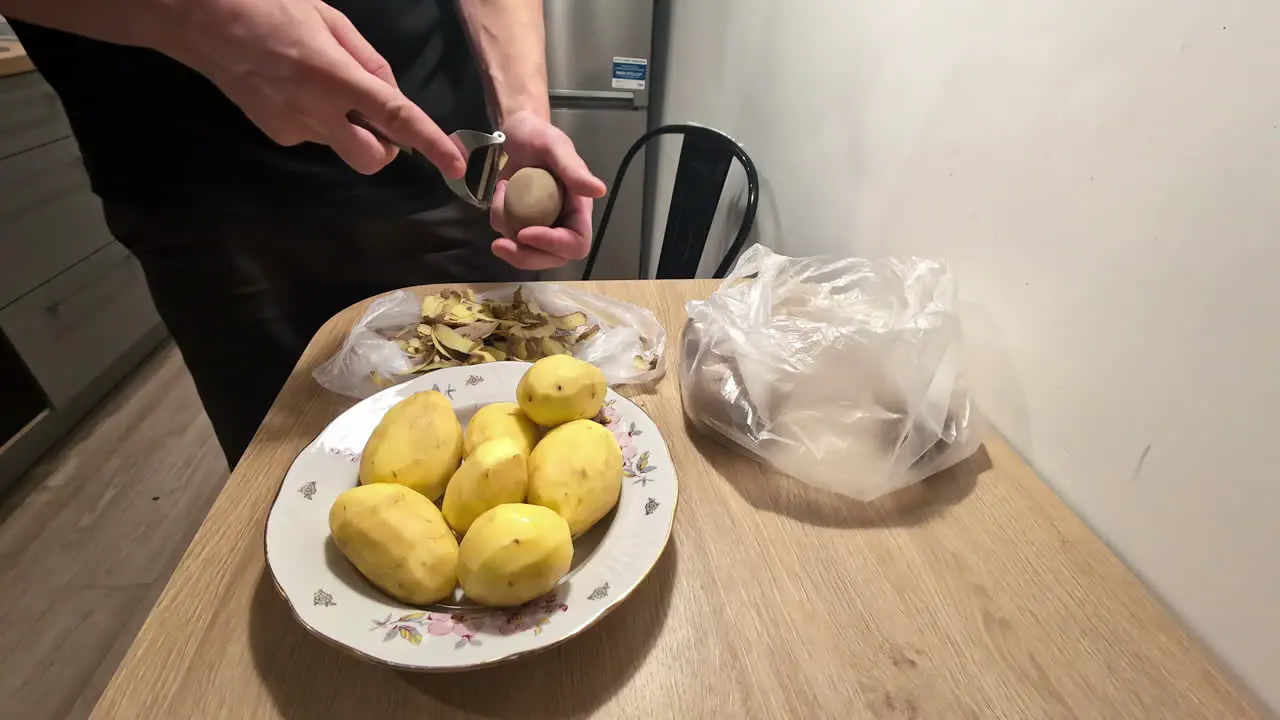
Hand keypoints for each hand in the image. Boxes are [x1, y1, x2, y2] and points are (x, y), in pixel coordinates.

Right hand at [163, 0, 465, 175]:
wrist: (200, 19)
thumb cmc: (271, 6)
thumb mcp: (330, 20)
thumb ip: (368, 61)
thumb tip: (392, 94)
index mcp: (335, 76)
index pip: (395, 118)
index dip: (430, 144)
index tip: (455, 165)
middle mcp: (316, 111)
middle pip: (373, 159)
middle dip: (386, 148)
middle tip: (376, 118)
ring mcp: (293, 128)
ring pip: (342, 146)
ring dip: (348, 128)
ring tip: (320, 85)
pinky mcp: (275, 134)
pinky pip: (314, 136)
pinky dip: (319, 120)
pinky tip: (294, 89)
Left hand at [489, 111, 607, 270]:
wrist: (517, 131)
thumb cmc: (540, 135)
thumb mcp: (555, 148)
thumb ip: (573, 170)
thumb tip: (599, 191)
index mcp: (578, 209)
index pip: (576, 243)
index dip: (553, 245)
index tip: (525, 232)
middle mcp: (562, 221)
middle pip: (552, 259)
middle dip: (525, 256)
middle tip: (499, 245)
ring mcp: (540, 224)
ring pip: (527, 252)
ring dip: (506, 232)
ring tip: (500, 194)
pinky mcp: (520, 221)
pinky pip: (508, 234)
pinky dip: (498, 217)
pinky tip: (499, 192)